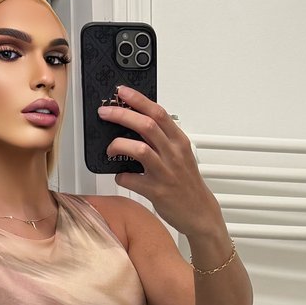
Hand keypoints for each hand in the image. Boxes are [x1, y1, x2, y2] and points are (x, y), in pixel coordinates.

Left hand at [100, 85, 218, 232]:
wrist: (199, 212)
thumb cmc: (187, 183)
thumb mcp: (181, 155)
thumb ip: (162, 139)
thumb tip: (136, 123)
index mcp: (179, 142)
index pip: (158, 112)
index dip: (138, 100)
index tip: (122, 92)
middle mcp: (174, 154)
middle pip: (146, 125)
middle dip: (121, 115)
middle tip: (105, 113)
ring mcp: (165, 172)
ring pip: (139, 149)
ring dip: (118, 145)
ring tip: (110, 149)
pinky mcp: (156, 191)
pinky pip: (131, 179)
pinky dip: (121, 175)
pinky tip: (121, 175)